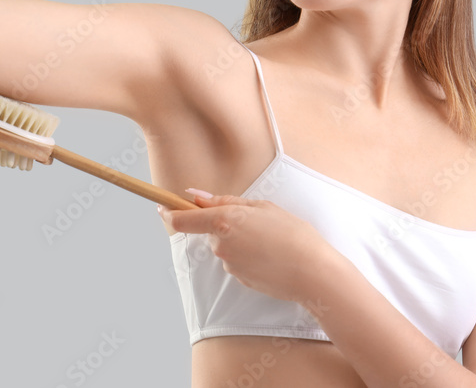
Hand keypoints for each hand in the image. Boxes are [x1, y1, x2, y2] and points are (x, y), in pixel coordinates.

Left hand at [159, 190, 333, 303]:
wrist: (313, 273)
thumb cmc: (292, 234)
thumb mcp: (262, 207)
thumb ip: (225, 201)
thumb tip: (195, 196)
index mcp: (224, 221)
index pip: (182, 220)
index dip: (169, 212)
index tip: (162, 206)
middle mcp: (220, 245)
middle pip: (210, 230)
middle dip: (225, 224)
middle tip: (257, 221)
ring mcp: (228, 264)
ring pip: (226, 245)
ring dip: (240, 240)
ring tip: (270, 239)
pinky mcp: (239, 279)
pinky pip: (237, 260)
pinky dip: (249, 255)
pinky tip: (270, 254)